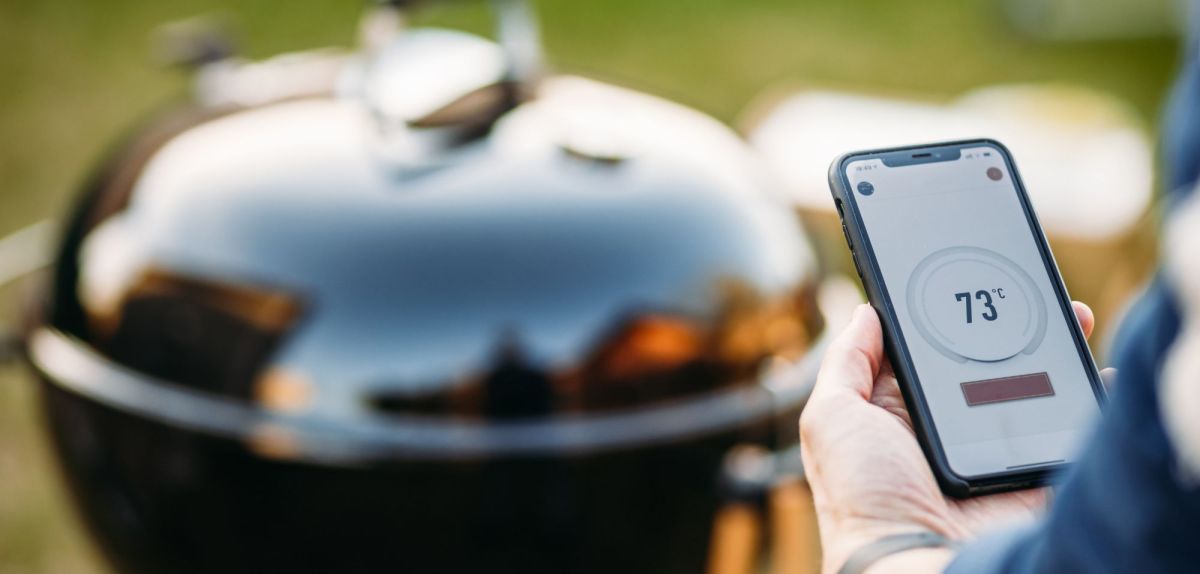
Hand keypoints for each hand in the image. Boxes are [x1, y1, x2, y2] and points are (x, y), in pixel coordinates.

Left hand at [798, 302, 1094, 572]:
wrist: (919, 561)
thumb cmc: (864, 498)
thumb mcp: (830, 420)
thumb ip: (845, 363)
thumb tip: (865, 311)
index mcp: (897, 411)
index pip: (926, 352)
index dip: (946, 316)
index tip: (969, 276)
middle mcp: (945, 427)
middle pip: (986, 363)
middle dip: (1010, 327)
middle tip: (1034, 291)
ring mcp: (992, 449)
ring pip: (1031, 387)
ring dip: (1053, 353)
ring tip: (1071, 319)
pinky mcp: (1031, 471)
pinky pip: (1066, 427)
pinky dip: (1085, 399)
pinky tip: (1094, 371)